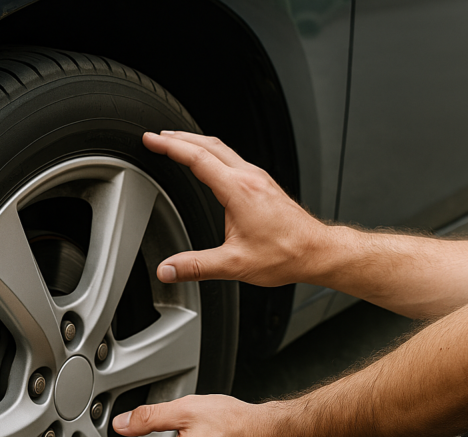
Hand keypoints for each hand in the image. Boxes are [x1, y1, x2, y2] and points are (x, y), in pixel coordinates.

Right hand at [142, 131, 321, 286]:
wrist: (316, 251)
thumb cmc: (285, 254)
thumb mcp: (234, 265)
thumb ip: (196, 267)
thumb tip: (168, 270)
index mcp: (238, 190)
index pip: (196, 158)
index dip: (169, 147)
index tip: (151, 140)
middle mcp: (249, 178)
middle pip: (208, 145)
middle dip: (179, 138)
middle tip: (157, 136)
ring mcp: (258, 178)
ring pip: (222, 149)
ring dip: (196, 142)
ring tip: (177, 143)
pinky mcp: (264, 184)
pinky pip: (233, 158)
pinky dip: (213, 153)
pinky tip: (209, 162)